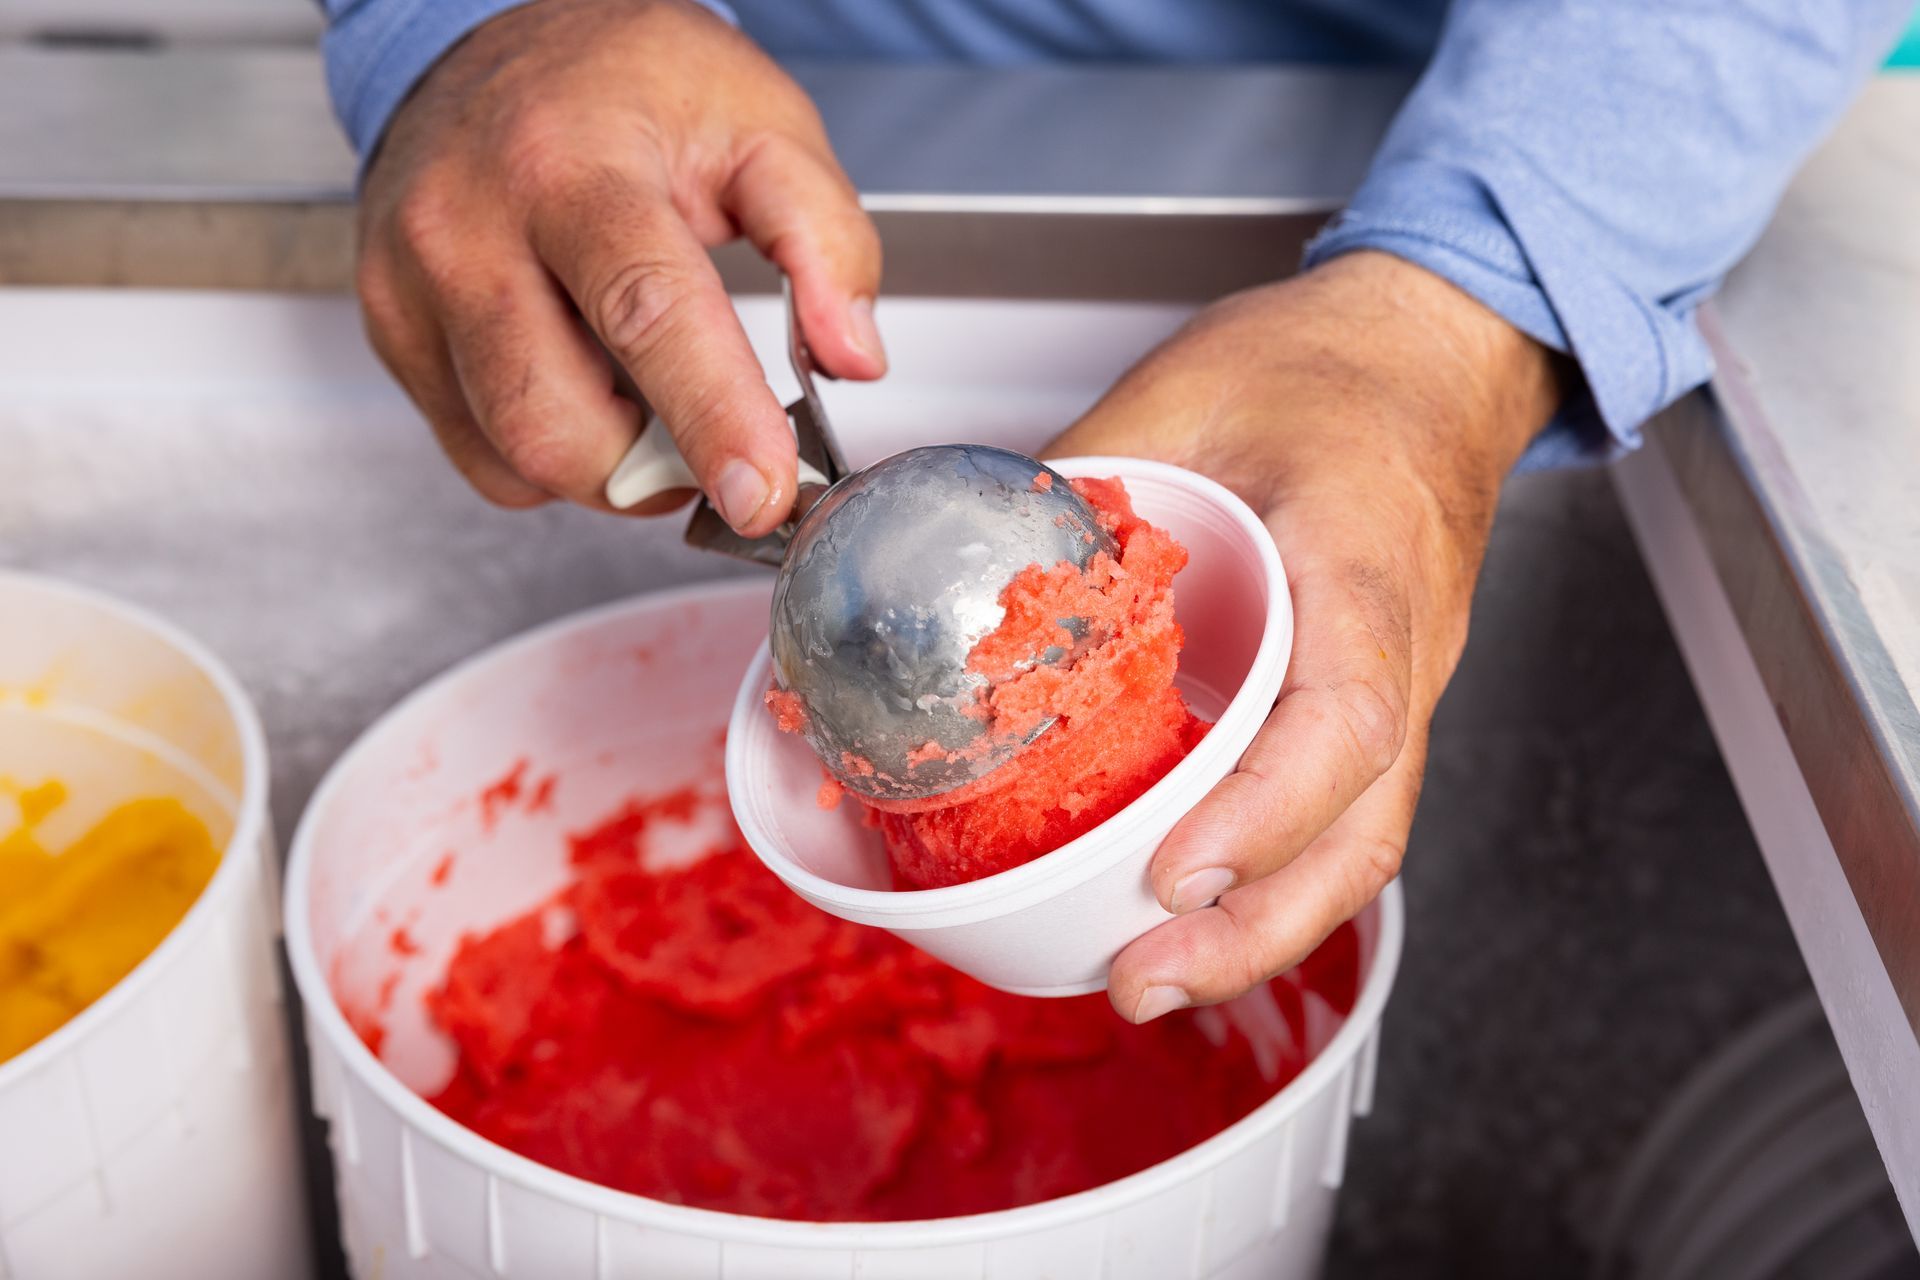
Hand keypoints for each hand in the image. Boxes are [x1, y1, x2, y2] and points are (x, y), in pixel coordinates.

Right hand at [355, 0, 884, 532]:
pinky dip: (549, 457)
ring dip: (609, 468)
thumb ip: (826, 238)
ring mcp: (411, 286)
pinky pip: (480, 458)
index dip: (712, 418)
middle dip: (657, 469)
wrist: (485, 35)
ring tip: (650, 397)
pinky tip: (583, 386)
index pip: (645, 312)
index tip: (763, 494)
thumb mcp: (760, 121)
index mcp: (571, 166)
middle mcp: (468, 227)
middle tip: (716, 441)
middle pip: (557, 421)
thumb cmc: (623, 81)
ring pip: (516, 457)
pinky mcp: (390, 333)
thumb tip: (853, 356)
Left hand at [1046, 252, 1561, 1021]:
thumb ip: (1077, 484)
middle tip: (1140, 979)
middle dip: (1255, 932)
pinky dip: (1263, 878)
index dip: (1265, 814)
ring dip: (1259, 931)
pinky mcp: (1366, 699)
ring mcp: (1397, 683)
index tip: (1177, 870)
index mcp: (1366, 558)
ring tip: (1148, 975)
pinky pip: (1333, 812)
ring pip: (1355, 842)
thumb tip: (964, 574)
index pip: (1345, 716)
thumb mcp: (1181, 392)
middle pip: (1363, 830)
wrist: (1430, 352)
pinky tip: (1184, 907)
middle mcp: (1403, 645)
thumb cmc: (1334, 363)